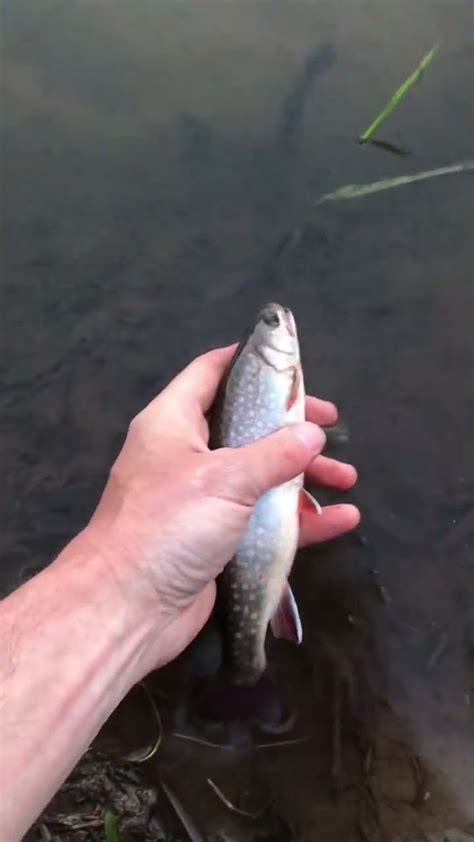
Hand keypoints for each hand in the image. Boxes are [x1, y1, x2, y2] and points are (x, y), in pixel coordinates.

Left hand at [87, 345, 358, 676]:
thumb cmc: (169, 525)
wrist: (128, 608)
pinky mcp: (215, 539)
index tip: (290, 362)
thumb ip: (275, 453)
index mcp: (173, 423)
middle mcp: (186, 455)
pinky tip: (341, 520)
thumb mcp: (226, 478)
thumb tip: (313, 434)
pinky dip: (300, 518)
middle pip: (245, 426)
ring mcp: (201, 499)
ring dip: (303, 475)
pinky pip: (264, 519)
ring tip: (346, 478)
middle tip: (331, 424)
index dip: (247, 361)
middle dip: (290, 426)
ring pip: (260, 475)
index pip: (209, 372)